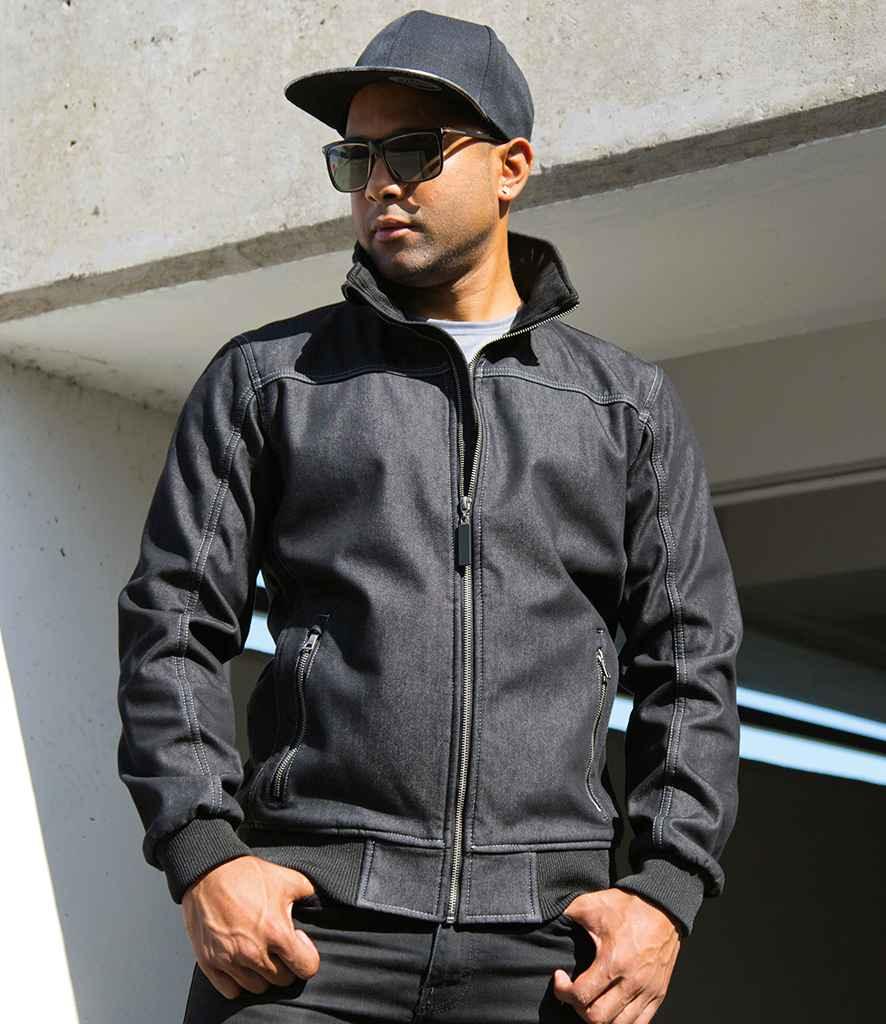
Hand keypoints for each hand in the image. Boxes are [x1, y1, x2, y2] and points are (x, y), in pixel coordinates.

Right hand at [181, 856, 320, 999]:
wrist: (209, 872)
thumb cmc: (247, 875)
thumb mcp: (288, 879)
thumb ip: (309, 895)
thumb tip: (319, 905)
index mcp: (277, 932)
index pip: (306, 968)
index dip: (306, 956)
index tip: (298, 943)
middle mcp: (254, 952)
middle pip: (282, 980)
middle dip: (284, 965)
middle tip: (277, 945)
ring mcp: (230, 960)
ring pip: (257, 987)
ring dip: (261, 974)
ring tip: (259, 951)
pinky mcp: (210, 964)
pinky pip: (231, 990)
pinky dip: (238, 980)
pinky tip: (240, 961)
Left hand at [552, 887, 681, 1022]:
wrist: (663, 907)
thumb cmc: (628, 906)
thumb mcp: (592, 904)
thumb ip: (567, 913)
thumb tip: (546, 915)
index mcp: (613, 961)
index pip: (581, 996)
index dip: (563, 992)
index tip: (560, 979)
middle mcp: (632, 982)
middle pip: (598, 1018)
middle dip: (578, 1009)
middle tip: (574, 992)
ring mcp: (647, 991)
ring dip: (600, 1018)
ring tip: (592, 1001)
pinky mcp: (658, 995)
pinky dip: (621, 1022)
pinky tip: (611, 1008)